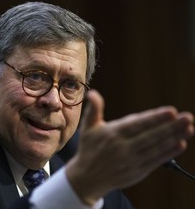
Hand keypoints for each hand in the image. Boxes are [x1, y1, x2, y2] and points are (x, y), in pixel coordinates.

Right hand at [66, 90, 193, 204]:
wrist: (87, 178)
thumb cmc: (89, 149)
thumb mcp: (88, 128)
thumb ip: (93, 110)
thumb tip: (93, 93)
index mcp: (112, 134)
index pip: (137, 124)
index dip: (155, 118)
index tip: (171, 111)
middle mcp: (123, 148)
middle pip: (151, 136)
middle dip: (170, 126)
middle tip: (187, 117)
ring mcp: (131, 161)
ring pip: (156, 148)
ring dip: (174, 138)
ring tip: (189, 128)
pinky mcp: (137, 171)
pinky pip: (155, 161)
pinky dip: (168, 153)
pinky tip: (180, 144)